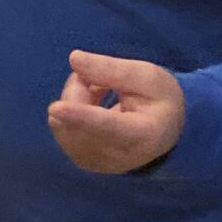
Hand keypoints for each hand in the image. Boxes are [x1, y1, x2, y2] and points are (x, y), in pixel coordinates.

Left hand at [47, 51, 186, 174]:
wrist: (165, 131)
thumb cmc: (159, 100)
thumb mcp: (146, 76)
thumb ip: (111, 68)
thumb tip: (74, 58)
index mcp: (142, 135)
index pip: (107, 126)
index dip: (80, 116)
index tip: (55, 108)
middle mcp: (117, 157)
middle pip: (77, 119)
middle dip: (80, 88)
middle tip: (100, 77)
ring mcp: (97, 163)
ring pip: (63, 123)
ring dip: (74, 99)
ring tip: (99, 92)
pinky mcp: (83, 161)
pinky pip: (60, 129)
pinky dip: (70, 112)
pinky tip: (90, 107)